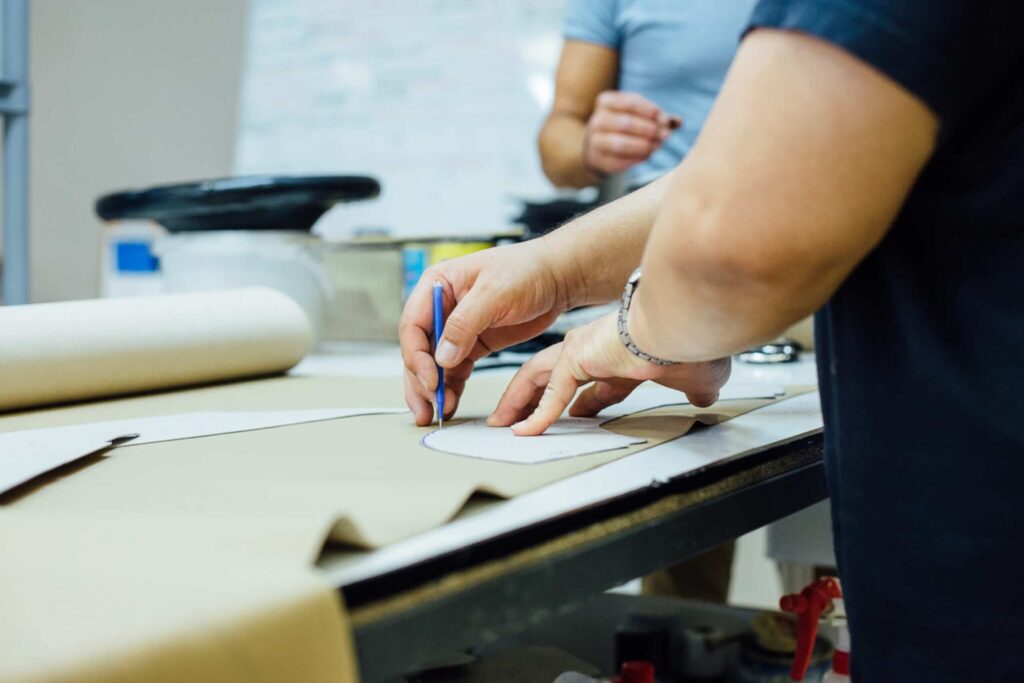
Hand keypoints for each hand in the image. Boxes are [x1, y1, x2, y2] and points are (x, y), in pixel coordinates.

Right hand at [400, 240, 579, 425]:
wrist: (556, 278)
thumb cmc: (527, 270)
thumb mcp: (495, 292)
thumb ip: (464, 323)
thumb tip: (441, 358)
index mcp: (437, 285)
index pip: (413, 326)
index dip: (417, 356)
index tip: (431, 380)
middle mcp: (441, 307)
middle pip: (418, 349)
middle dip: (420, 381)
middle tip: (428, 407)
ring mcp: (456, 328)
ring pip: (434, 364)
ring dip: (433, 390)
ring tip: (435, 413)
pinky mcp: (472, 344)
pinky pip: (454, 370)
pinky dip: (451, 388)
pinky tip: (450, 404)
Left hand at [488, 313, 730, 435]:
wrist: (687, 323)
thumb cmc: (695, 341)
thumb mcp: (698, 377)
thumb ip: (697, 388)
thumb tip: (706, 396)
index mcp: (622, 353)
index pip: (592, 380)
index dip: (579, 402)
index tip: (574, 416)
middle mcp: (598, 347)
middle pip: (552, 376)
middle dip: (531, 397)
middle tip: (515, 416)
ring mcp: (585, 349)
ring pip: (539, 377)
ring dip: (519, 402)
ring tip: (504, 424)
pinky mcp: (579, 356)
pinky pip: (551, 393)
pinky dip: (539, 415)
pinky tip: (528, 432)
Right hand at [583, 91, 680, 175]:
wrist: (599, 146)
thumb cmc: (625, 126)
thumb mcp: (638, 115)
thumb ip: (659, 117)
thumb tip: (678, 122)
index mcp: (606, 101)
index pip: (630, 102)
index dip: (650, 111)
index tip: (665, 120)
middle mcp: (597, 120)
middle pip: (626, 123)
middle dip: (649, 130)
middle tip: (665, 136)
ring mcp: (595, 141)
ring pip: (620, 144)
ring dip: (643, 146)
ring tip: (658, 146)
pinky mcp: (598, 159)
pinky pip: (619, 160)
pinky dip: (636, 158)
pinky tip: (647, 156)